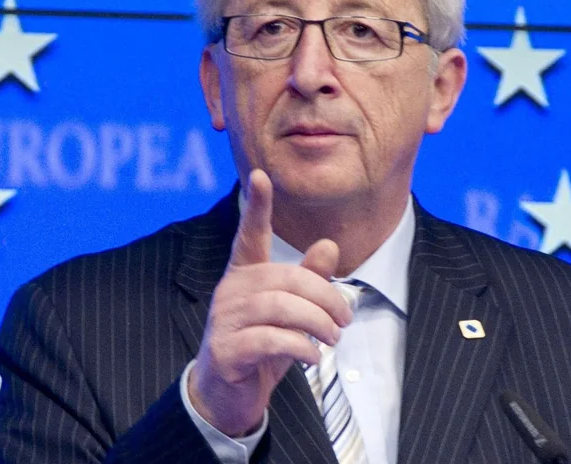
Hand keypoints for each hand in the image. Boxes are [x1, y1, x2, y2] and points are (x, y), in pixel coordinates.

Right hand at [188, 169, 350, 436]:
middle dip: (325, 297)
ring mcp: (224, 321)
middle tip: (346, 319)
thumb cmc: (263, 346)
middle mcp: (230, 292)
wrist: (227, 396)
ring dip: (317, 323)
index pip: (249, 235)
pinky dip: (300, 347)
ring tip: (334, 338)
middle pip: (286, 279)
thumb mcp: (293, 313)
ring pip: (280, 308)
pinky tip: (314, 356)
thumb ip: (309, 280)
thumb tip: (329, 244)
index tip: (259, 175)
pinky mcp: (226, 350)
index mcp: (245, 275)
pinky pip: (270, 339)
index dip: (256, 206)